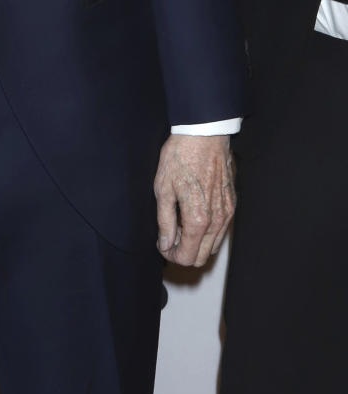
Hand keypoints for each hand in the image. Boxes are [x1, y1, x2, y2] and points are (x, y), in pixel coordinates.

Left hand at [153, 133, 234, 265]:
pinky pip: (221, 230)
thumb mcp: (163, 188)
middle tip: (168, 236)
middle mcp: (217, 221)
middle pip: (201, 257)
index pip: (187, 256)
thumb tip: (165, 244)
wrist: (204, 135)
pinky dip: (207, 232)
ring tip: (179, 224)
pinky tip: (193, 215)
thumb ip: (165, 221)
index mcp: (198, 219)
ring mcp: (227, 213)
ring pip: (212, 246)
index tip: (161, 244)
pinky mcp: (232, 204)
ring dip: (195, 243)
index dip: (171, 256)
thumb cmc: (181, 158)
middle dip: (183, 253)